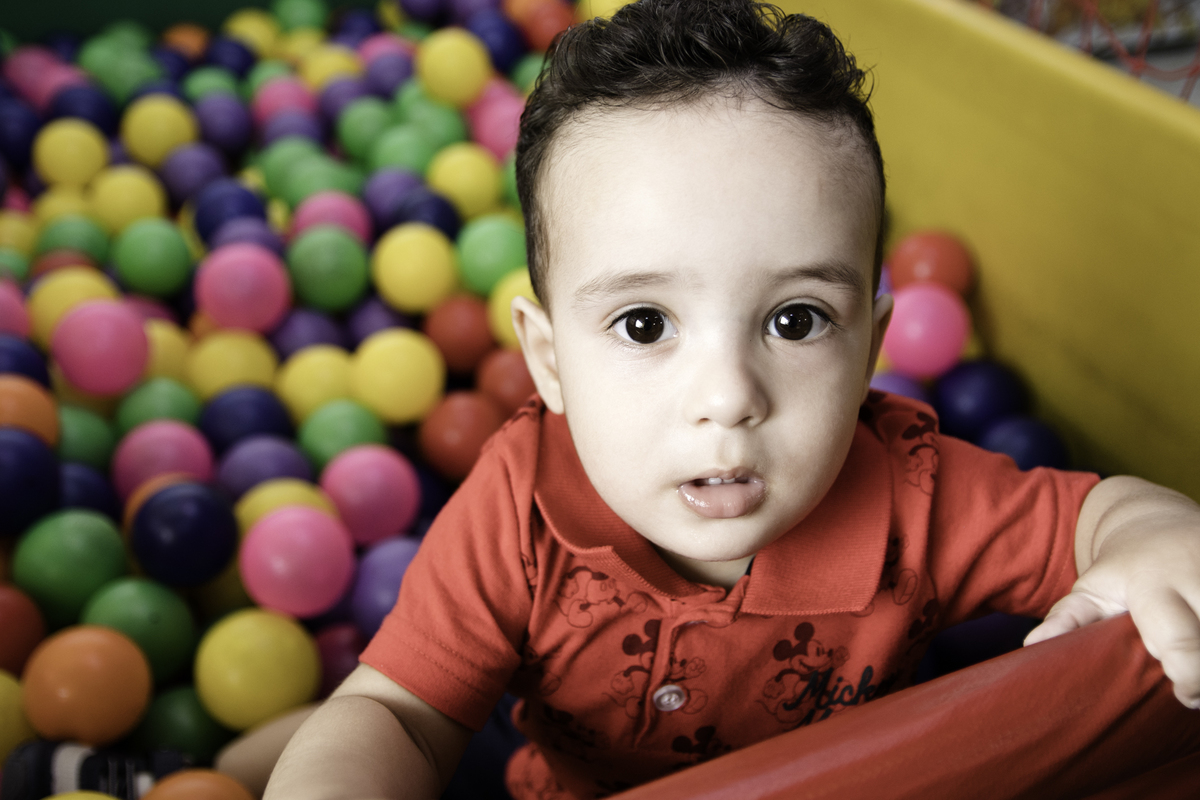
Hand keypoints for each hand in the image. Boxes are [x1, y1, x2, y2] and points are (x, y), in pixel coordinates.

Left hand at [1025, 476, 1199, 708]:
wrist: (1153, 519)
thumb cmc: (1121, 569)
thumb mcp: (1090, 588)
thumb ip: (1067, 618)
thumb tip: (1034, 646)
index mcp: (1153, 582)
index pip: (1179, 642)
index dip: (1190, 678)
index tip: (1185, 695)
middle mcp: (1196, 570)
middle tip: (1198, 685)